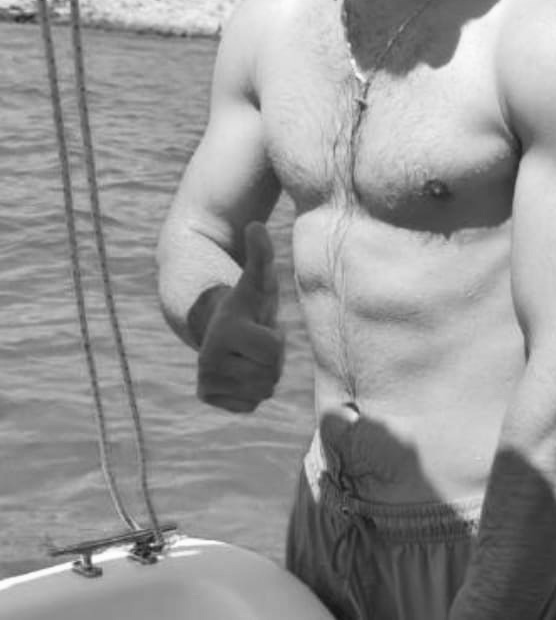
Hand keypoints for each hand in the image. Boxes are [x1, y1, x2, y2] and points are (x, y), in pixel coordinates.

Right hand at [197, 222, 284, 412]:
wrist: (217, 322)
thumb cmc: (246, 301)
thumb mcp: (258, 278)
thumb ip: (261, 253)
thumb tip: (256, 224)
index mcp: (226, 332)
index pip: (273, 353)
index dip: (275, 339)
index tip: (259, 326)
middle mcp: (210, 360)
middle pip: (270, 376)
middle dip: (270, 358)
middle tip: (255, 341)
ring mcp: (206, 380)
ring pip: (262, 392)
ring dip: (262, 374)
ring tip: (248, 353)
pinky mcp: (208, 397)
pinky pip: (249, 406)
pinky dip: (250, 391)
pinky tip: (239, 369)